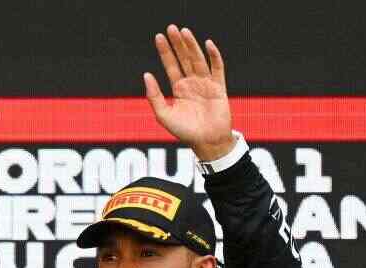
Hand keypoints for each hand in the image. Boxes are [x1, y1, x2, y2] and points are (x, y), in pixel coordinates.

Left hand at [143, 25, 235, 160]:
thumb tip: (146, 74)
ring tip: (184, 31)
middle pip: (184, 58)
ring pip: (198, 60)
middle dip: (177, 44)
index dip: (165, 51)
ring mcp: (206, 83)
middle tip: (171, 28)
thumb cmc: (184, 131)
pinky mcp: (219, 87)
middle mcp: (192, 83)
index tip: (159, 37)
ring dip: (192, 45)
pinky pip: (217, 68)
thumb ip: (154, 96)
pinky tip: (208, 44)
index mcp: (178, 89)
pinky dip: (214, 56)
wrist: (206, 141)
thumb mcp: (163, 115)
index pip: (170, 65)